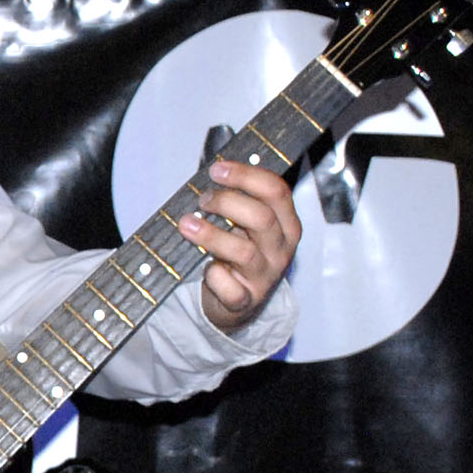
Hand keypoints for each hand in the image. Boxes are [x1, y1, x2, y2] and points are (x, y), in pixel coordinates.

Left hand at [182, 159, 301, 332]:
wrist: (237, 302)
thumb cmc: (238, 252)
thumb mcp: (246, 225)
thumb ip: (238, 201)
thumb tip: (214, 172)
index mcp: (286, 224)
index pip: (276, 192)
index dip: (246, 176)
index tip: (216, 170)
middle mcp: (280, 249)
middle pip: (262, 218)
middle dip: (227, 202)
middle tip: (202, 200)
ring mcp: (265, 276)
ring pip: (243, 251)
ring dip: (211, 234)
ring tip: (186, 224)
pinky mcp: (246, 300)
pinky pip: (230, 287)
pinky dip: (214, 275)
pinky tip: (205, 268)